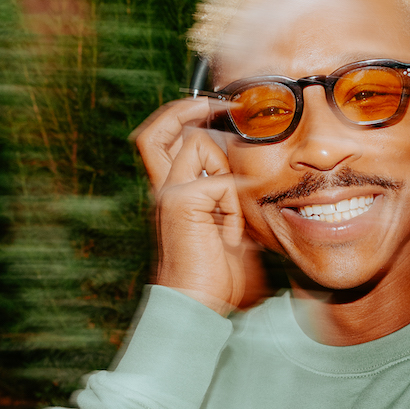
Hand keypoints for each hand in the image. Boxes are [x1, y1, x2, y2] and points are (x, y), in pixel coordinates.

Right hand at [133, 100, 264, 314]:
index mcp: (173, 192)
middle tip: (221, 104)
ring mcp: (169, 194)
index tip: (218, 107)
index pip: (164, 139)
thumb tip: (252, 173)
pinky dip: (234, 206)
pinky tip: (231, 234)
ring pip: (197, 145)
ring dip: (225, 170)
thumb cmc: (216, 274)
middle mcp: (164, 188)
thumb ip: (231, 198)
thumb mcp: (229, 226)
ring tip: (229, 212)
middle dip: (187, 109)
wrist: (197, 304)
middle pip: (157, 129)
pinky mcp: (180, 203)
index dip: (184, 117)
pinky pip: (221, 182)